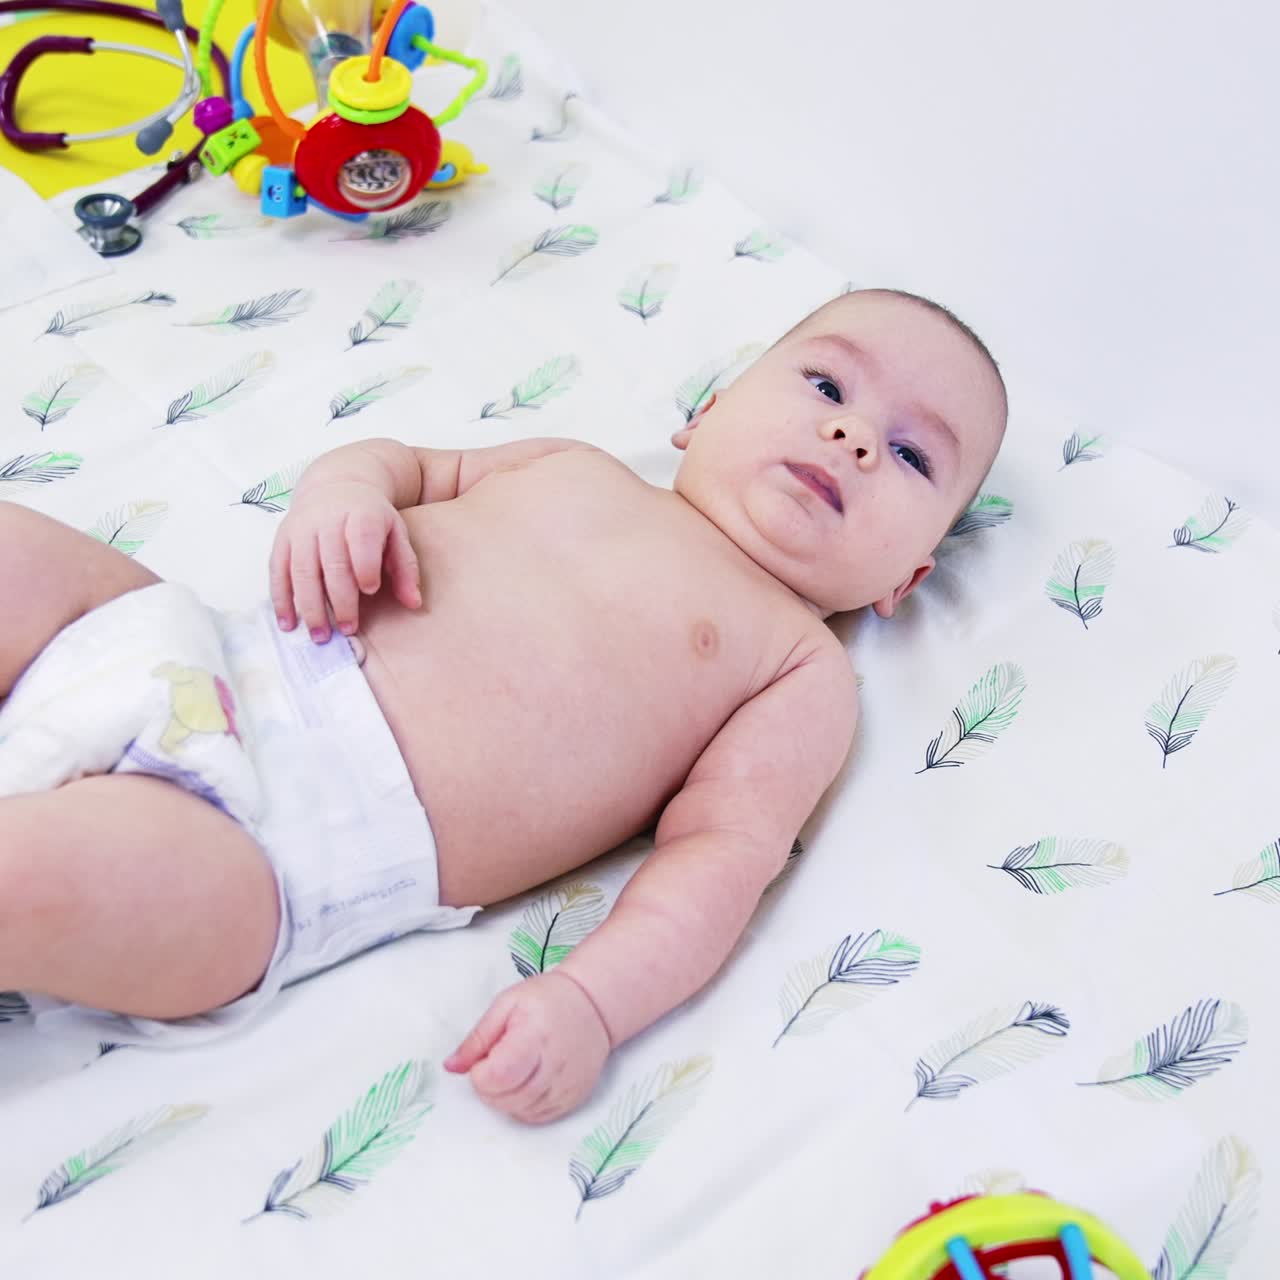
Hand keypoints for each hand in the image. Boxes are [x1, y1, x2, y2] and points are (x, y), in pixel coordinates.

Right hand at [269, 481, 420, 641]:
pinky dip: (282, 600)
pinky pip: (278, 572)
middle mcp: (326, 520)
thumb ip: (405, 568)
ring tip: (321, 636)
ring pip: (301, 571)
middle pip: (331, 562)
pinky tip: (289, 624)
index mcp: (361, 514)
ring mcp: (300, 530)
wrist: (337, 486)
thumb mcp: (396, 533)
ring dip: (310, 607)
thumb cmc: (371, 518)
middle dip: (340, 599)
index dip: (364, 565)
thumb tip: (414, 603)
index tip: (371, 590)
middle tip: (349, 628)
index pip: (361, 538)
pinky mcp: (282, 541)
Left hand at [444, 971, 610, 1123]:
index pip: (496, 1077)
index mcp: (534, 1037)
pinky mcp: (573, 1099)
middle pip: (505, 1099)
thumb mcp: (506, 1004)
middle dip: (489, 1087)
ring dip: (504, 1098)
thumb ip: (477, 1038)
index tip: (484, 1057)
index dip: (480, 1073)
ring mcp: (566, 1087)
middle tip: (496, 1061)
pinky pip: (537, 1118)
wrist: (594, 1005)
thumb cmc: (547, 999)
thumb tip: (451, 1067)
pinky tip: (526, 1082)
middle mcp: (554, 1067)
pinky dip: (522, 1105)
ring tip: (512, 1069)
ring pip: (519, 1112)